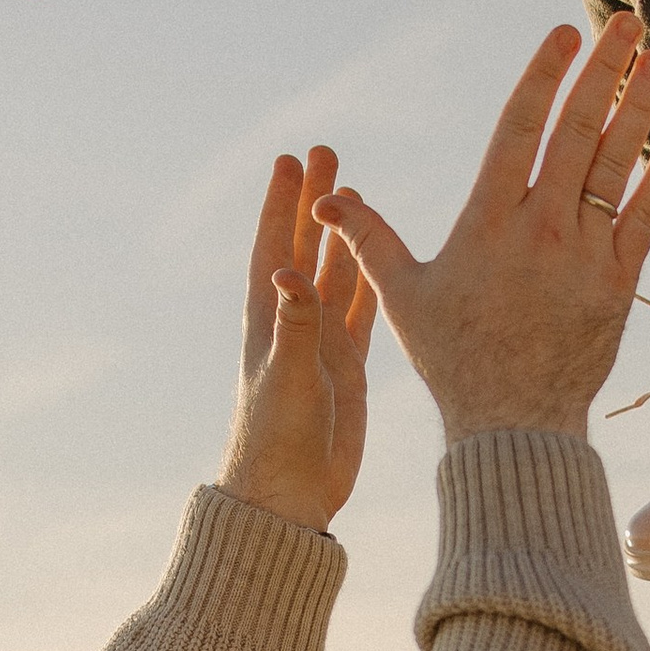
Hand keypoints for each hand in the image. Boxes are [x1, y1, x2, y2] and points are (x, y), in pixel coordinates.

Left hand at [218, 147, 379, 532]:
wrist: (289, 497)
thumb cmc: (276, 442)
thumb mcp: (288, 378)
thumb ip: (293, 327)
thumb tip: (289, 273)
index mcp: (271, 320)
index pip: (276, 247)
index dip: (282, 205)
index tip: (289, 160)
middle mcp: (294, 324)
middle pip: (307, 248)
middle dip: (315, 203)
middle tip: (326, 153)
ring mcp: (320, 345)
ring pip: (335, 274)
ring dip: (343, 235)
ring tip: (354, 191)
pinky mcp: (345, 369)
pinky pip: (359, 312)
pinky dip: (367, 281)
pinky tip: (379, 258)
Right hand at [320, 17, 649, 444]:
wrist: (513, 425)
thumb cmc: (454, 360)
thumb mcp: (403, 297)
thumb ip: (369, 239)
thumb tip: (328, 199)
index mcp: (487, 222)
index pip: (519, 129)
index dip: (544, 76)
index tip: (565, 33)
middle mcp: (540, 229)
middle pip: (577, 132)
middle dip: (606, 71)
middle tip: (630, 23)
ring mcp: (583, 255)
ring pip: (616, 165)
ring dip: (641, 107)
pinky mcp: (617, 283)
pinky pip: (644, 216)